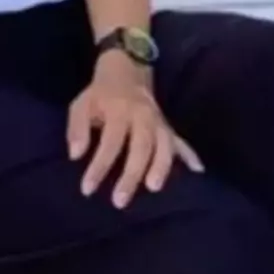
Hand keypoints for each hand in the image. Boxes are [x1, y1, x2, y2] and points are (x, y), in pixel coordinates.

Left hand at [68, 51, 202, 208]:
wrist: (126, 71)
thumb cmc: (100, 96)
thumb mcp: (81, 105)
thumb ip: (77, 129)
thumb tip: (75, 155)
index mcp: (119, 110)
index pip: (111, 141)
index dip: (99, 166)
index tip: (87, 189)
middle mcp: (143, 116)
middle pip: (141, 146)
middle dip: (131, 174)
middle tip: (120, 201)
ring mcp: (158, 121)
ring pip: (165, 145)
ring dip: (161, 167)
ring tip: (153, 189)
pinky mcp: (168, 126)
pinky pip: (181, 142)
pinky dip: (190, 155)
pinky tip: (197, 171)